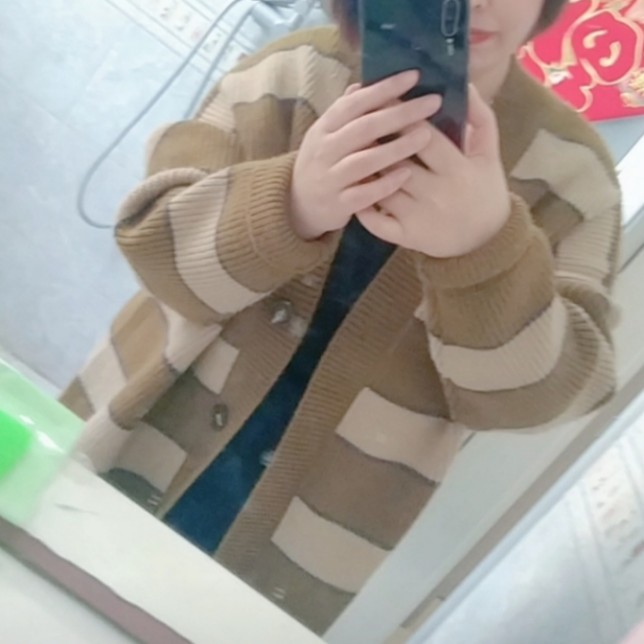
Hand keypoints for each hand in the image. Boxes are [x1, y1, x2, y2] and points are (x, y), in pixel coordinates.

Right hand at [290, 71, 441, 239]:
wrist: (298, 206)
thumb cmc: (322, 165)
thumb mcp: (326, 135)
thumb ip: (344, 113)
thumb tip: (361, 85)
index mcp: (324, 128)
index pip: (355, 103)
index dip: (384, 89)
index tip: (414, 76)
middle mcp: (325, 150)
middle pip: (365, 128)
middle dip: (401, 113)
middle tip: (433, 102)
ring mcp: (330, 178)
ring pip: (365, 160)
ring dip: (397, 147)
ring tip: (426, 135)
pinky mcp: (338, 204)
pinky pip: (363, 194)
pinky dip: (385, 184)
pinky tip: (406, 174)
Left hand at [356, 84, 510, 257]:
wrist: (486, 239)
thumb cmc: (485, 189)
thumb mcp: (489, 153)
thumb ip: (479, 117)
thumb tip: (463, 83)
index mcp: (457, 168)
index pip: (424, 137)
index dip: (402, 116)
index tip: (385, 99)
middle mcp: (436, 193)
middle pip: (397, 162)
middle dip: (377, 141)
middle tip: (359, 123)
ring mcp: (418, 217)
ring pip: (382, 189)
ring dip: (365, 171)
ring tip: (351, 152)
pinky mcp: (407, 237)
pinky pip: (377, 222)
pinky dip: (364, 207)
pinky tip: (356, 189)